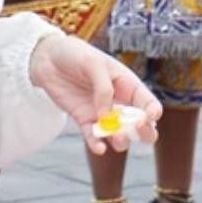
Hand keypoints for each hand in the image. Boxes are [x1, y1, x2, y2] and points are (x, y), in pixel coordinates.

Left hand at [29, 33, 161, 155]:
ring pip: (116, 131)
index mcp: (124, 81)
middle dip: (144, 130)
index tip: (154, 116)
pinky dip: (97, 144)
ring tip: (118, 139)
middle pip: (135, 119)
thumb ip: (103, 88)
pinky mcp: (83, 119)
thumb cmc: (75, 54)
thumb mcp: (93, 63)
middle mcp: (116, 99)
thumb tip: (106, 115)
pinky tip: (99, 148)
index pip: (143, 97)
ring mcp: (100, 111)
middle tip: (147, 136)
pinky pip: (93, 135)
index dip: (152, 108)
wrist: (47, 58)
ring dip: (120, 139)